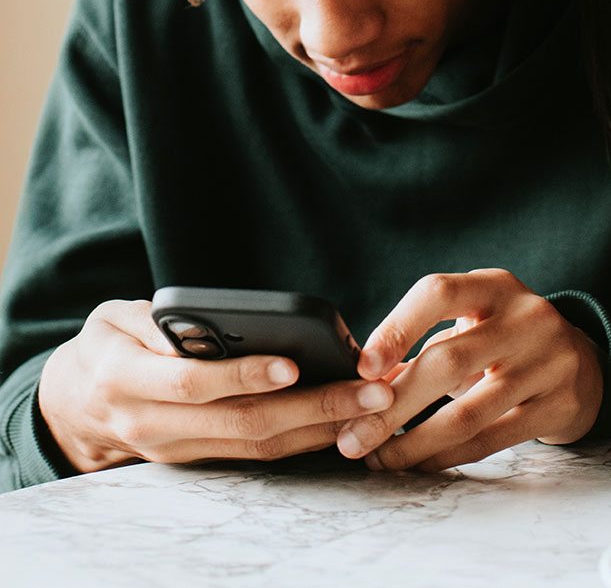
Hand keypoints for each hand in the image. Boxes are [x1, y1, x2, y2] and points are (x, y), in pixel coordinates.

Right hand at [37, 299, 394, 473]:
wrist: (71, 405)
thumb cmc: (106, 345)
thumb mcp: (116, 318)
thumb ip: (161, 321)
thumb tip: (214, 324)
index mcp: (126, 380)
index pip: (193, 382)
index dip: (243, 375)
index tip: (293, 363)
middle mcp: (152, 424)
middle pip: (241, 424)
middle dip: (313, 409)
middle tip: (369, 391)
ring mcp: (176, 450)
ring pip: (255, 447)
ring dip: (320, 430)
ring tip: (372, 407)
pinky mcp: (196, 459)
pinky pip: (254, 455)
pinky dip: (301, 440)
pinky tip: (344, 422)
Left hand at [334, 268, 602, 472]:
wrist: (583, 363)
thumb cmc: (507, 339)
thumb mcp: (475, 322)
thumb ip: (424, 344)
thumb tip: (359, 383)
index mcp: (496, 287)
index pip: (438, 293)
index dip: (396, 327)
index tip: (362, 368)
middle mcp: (526, 318)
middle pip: (447, 361)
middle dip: (392, 405)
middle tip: (352, 437)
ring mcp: (548, 362)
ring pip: (467, 412)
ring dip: (412, 442)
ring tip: (378, 458)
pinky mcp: (558, 406)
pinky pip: (490, 440)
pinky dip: (445, 456)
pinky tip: (418, 463)